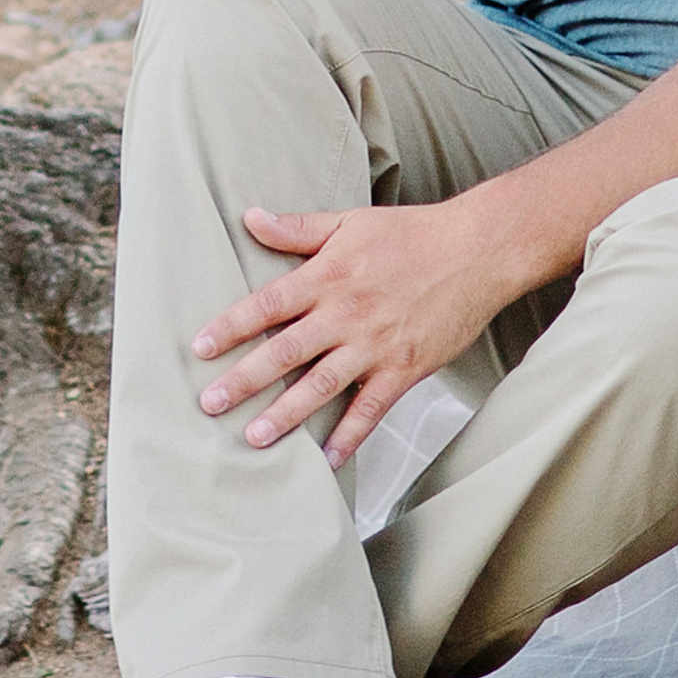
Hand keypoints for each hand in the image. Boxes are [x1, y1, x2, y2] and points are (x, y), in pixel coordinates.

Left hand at [190, 194, 528, 466]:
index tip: (199, 348)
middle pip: (286, 352)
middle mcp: (346, 314)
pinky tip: (327, 460)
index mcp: (328, 276)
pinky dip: (349, 437)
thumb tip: (250, 217)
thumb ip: (297, 228)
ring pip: (321, 386)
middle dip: (244, 379)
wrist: (477, 251)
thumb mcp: (349, 222)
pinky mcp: (404, 370)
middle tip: (210, 403)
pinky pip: (371, 410)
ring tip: (254, 437)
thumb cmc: (412, 234)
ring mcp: (376, 346)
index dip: (231, 326)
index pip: (268, 305)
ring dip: (286, 414)